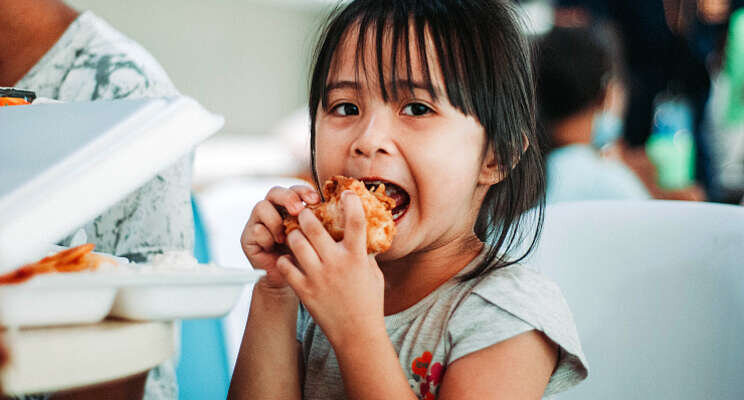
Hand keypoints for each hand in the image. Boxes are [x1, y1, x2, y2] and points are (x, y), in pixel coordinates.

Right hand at [241, 185, 319, 289]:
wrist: (287, 281)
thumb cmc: (303, 257)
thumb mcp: (314, 238)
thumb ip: (319, 222)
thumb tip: (340, 209)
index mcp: (289, 208)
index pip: (294, 190)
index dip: (303, 191)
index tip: (316, 200)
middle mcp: (272, 211)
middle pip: (275, 192)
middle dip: (288, 198)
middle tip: (298, 210)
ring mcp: (258, 222)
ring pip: (261, 207)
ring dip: (275, 221)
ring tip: (284, 237)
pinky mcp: (248, 237)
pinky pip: (256, 230)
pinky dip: (267, 238)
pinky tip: (274, 248)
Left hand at [277, 191, 385, 346]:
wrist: (357, 334)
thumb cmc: (368, 302)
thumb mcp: (373, 274)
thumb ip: (367, 253)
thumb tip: (367, 235)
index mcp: (357, 257)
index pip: (355, 221)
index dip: (351, 202)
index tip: (346, 192)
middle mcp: (336, 263)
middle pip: (313, 227)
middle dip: (306, 215)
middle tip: (304, 213)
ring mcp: (318, 277)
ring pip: (295, 243)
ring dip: (293, 235)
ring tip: (294, 235)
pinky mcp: (304, 290)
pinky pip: (285, 266)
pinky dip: (285, 260)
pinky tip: (289, 259)